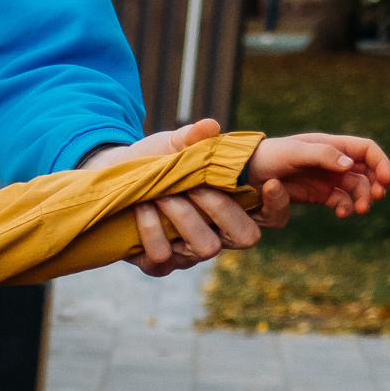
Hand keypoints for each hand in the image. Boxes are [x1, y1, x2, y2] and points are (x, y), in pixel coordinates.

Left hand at [86, 117, 264, 274]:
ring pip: (205, 248)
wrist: (112, 178)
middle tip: (196, 187)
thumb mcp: (172, 145)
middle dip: (222, 208)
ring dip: (183, 217)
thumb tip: (210, 126)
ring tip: (161, 193)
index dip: (277, 204)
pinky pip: (164, 256)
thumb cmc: (155, 161)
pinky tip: (142, 208)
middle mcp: (218, 235)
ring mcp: (190, 254)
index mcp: (234, 205)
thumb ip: (192, 138)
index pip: (273, 216)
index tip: (270, 182)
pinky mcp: (160, 264)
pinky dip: (152, 229)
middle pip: (246, 237)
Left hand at [243, 131, 389, 218]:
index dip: (381, 163)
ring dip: (362, 199)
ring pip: (356, 188)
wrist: (247, 174)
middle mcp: (334, 161)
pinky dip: (345, 207)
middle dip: (375, 185)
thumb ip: (322, 155)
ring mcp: (328, 179)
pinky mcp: (319, 195)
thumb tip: (349, 164)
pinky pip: (340, 201)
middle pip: (367, 171)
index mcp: (332, 144)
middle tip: (373, 199)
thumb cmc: (270, 156)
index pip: (367, 150)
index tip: (385, 181)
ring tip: (357, 210)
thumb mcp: (295, 152)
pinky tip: (342, 213)